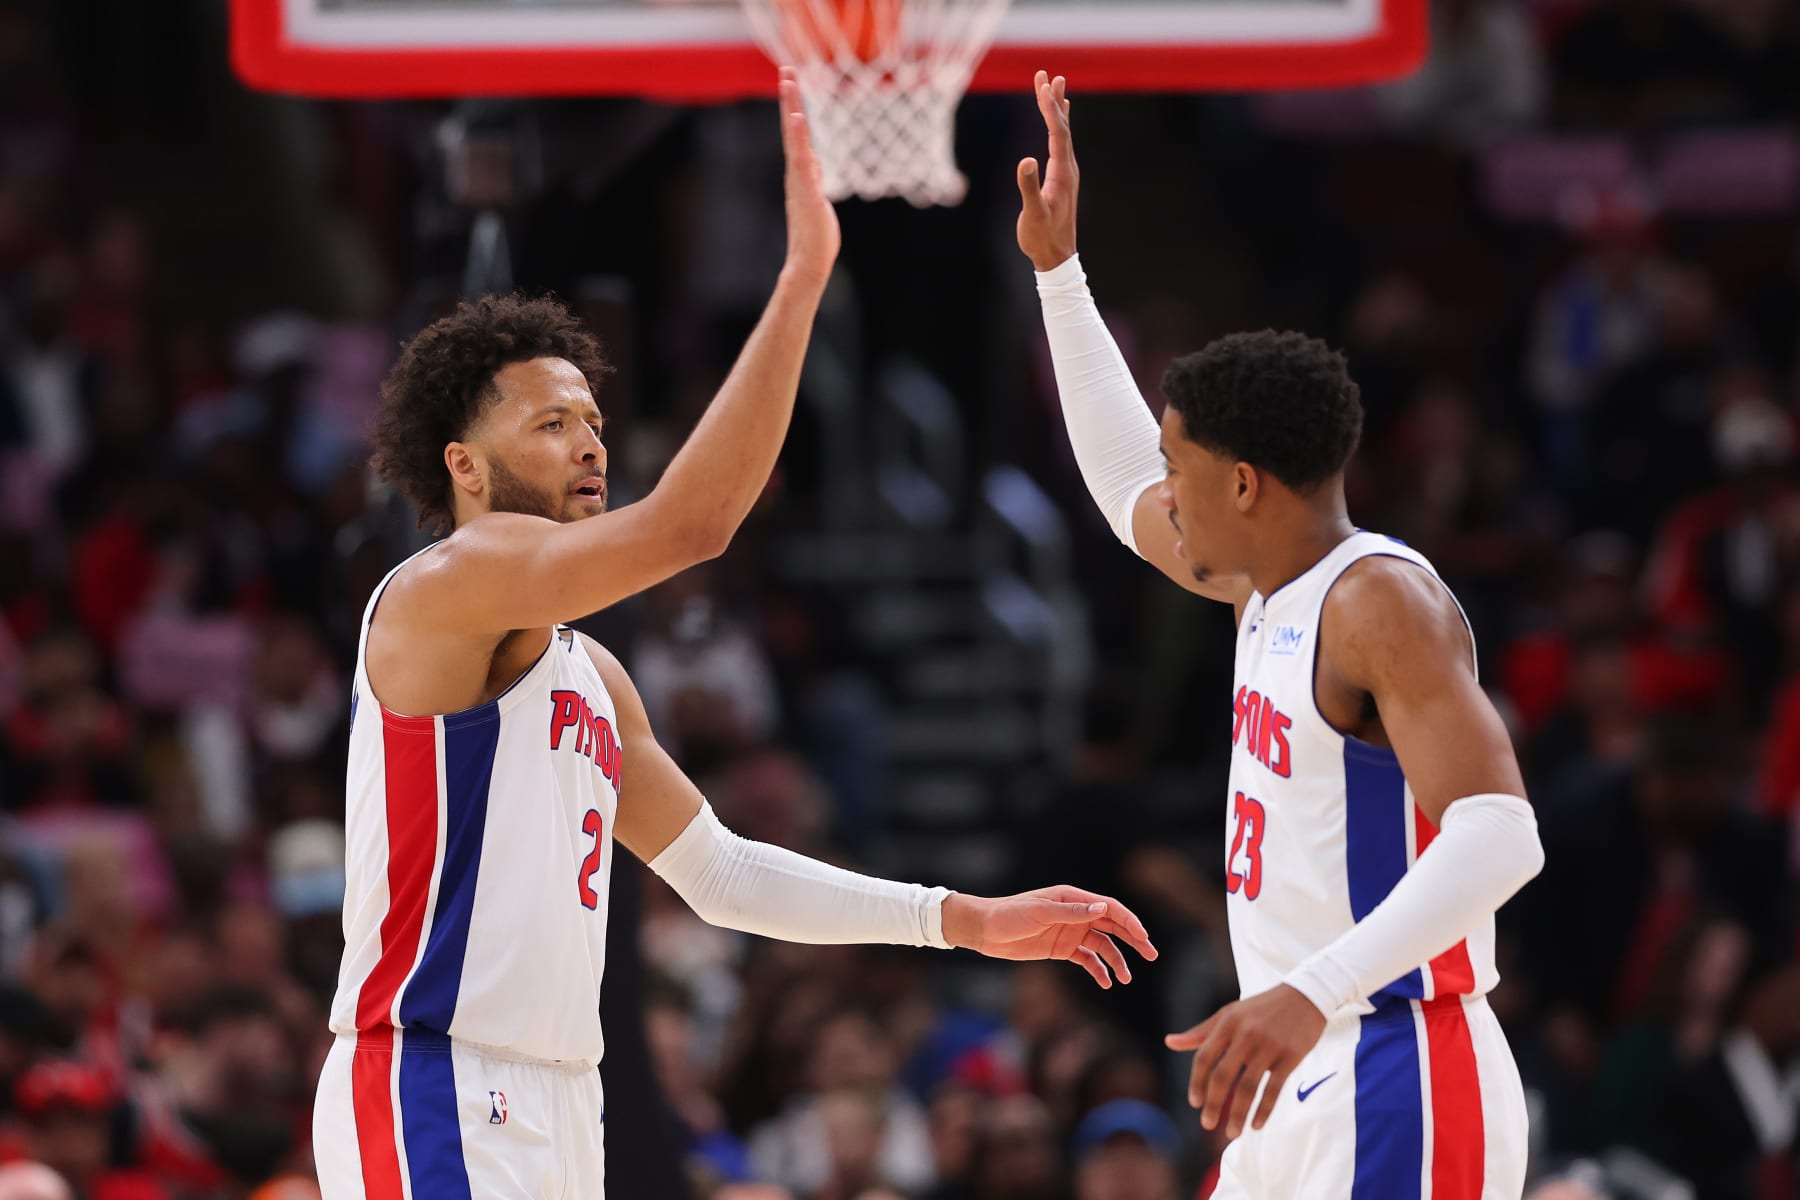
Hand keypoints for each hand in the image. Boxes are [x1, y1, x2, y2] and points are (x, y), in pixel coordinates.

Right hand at [777, 66, 840, 285]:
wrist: (809, 262)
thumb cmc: (816, 235)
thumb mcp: (818, 197)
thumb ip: (814, 177)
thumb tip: (813, 161)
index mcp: (802, 173)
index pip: (797, 134)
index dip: (794, 107)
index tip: (790, 80)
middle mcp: (797, 173)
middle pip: (793, 130)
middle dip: (790, 99)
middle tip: (787, 69)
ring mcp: (800, 182)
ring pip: (795, 141)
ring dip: (792, 112)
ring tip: (789, 85)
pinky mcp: (807, 194)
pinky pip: (803, 162)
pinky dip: (798, 142)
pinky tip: (797, 123)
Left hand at [942, 886, 1156, 988]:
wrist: (985, 930)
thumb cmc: (1009, 915)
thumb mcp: (1039, 912)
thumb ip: (1071, 912)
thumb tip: (1102, 909)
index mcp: (1072, 898)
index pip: (1109, 908)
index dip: (1129, 921)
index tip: (1144, 937)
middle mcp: (1075, 914)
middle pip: (1112, 926)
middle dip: (1133, 939)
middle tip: (1151, 954)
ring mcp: (1069, 932)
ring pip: (1102, 945)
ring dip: (1116, 960)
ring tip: (1126, 978)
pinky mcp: (1061, 949)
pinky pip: (1086, 959)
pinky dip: (1098, 970)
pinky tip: (1106, 982)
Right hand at [1016, 70, 1077, 271]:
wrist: (1056, 258)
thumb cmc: (1042, 238)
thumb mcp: (1032, 213)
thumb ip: (1028, 187)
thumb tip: (1025, 160)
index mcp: (1062, 173)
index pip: (1058, 133)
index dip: (1049, 108)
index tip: (1041, 85)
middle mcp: (1069, 168)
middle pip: (1064, 126)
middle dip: (1053, 99)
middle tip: (1046, 74)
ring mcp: (1067, 172)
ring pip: (1064, 132)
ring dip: (1058, 108)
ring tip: (1055, 84)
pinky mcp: (1062, 178)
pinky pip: (1062, 143)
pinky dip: (1059, 125)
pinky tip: (1059, 118)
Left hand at [1164, 985, 1326, 1138]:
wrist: (1304, 996)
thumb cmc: (1260, 1008)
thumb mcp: (1229, 1014)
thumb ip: (1201, 1032)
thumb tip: (1169, 1042)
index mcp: (1227, 1023)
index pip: (1204, 1057)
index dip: (1197, 1082)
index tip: (1194, 1103)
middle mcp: (1246, 1034)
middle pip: (1223, 1075)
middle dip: (1214, 1104)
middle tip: (1207, 1125)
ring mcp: (1269, 1045)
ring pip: (1248, 1086)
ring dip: (1238, 1114)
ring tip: (1232, 1133)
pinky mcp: (1291, 1056)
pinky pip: (1274, 1089)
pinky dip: (1264, 1110)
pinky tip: (1256, 1125)